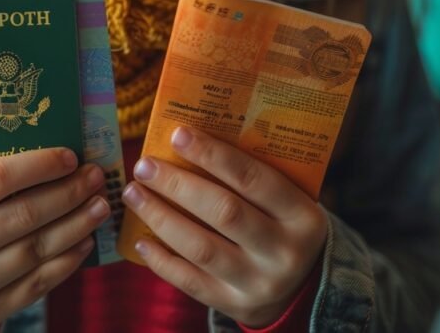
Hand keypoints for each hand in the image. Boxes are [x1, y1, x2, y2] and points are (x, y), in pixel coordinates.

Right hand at [0, 148, 109, 328]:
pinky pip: (41, 281)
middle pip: (24, 213)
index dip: (39, 165)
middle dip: (68, 192)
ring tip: (100, 206)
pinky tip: (86, 240)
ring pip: (38, 248)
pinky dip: (69, 259)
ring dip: (77, 224)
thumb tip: (58, 161)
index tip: (70, 157)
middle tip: (96, 177)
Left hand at [122, 127, 326, 327]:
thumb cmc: (285, 227)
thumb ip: (253, 177)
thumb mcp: (288, 202)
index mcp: (302, 215)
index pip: (253, 179)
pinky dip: (161, 259)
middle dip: (177, 185)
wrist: (305, 287)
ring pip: (201, 247)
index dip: (213, 155)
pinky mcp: (235, 305)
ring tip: (133, 194)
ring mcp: (259, 283)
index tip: (178, 134)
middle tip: (145, 165)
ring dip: (160, 217)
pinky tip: (140, 239)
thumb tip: (191, 140)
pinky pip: (189, 281)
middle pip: (223, 212)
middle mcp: (283, 252)